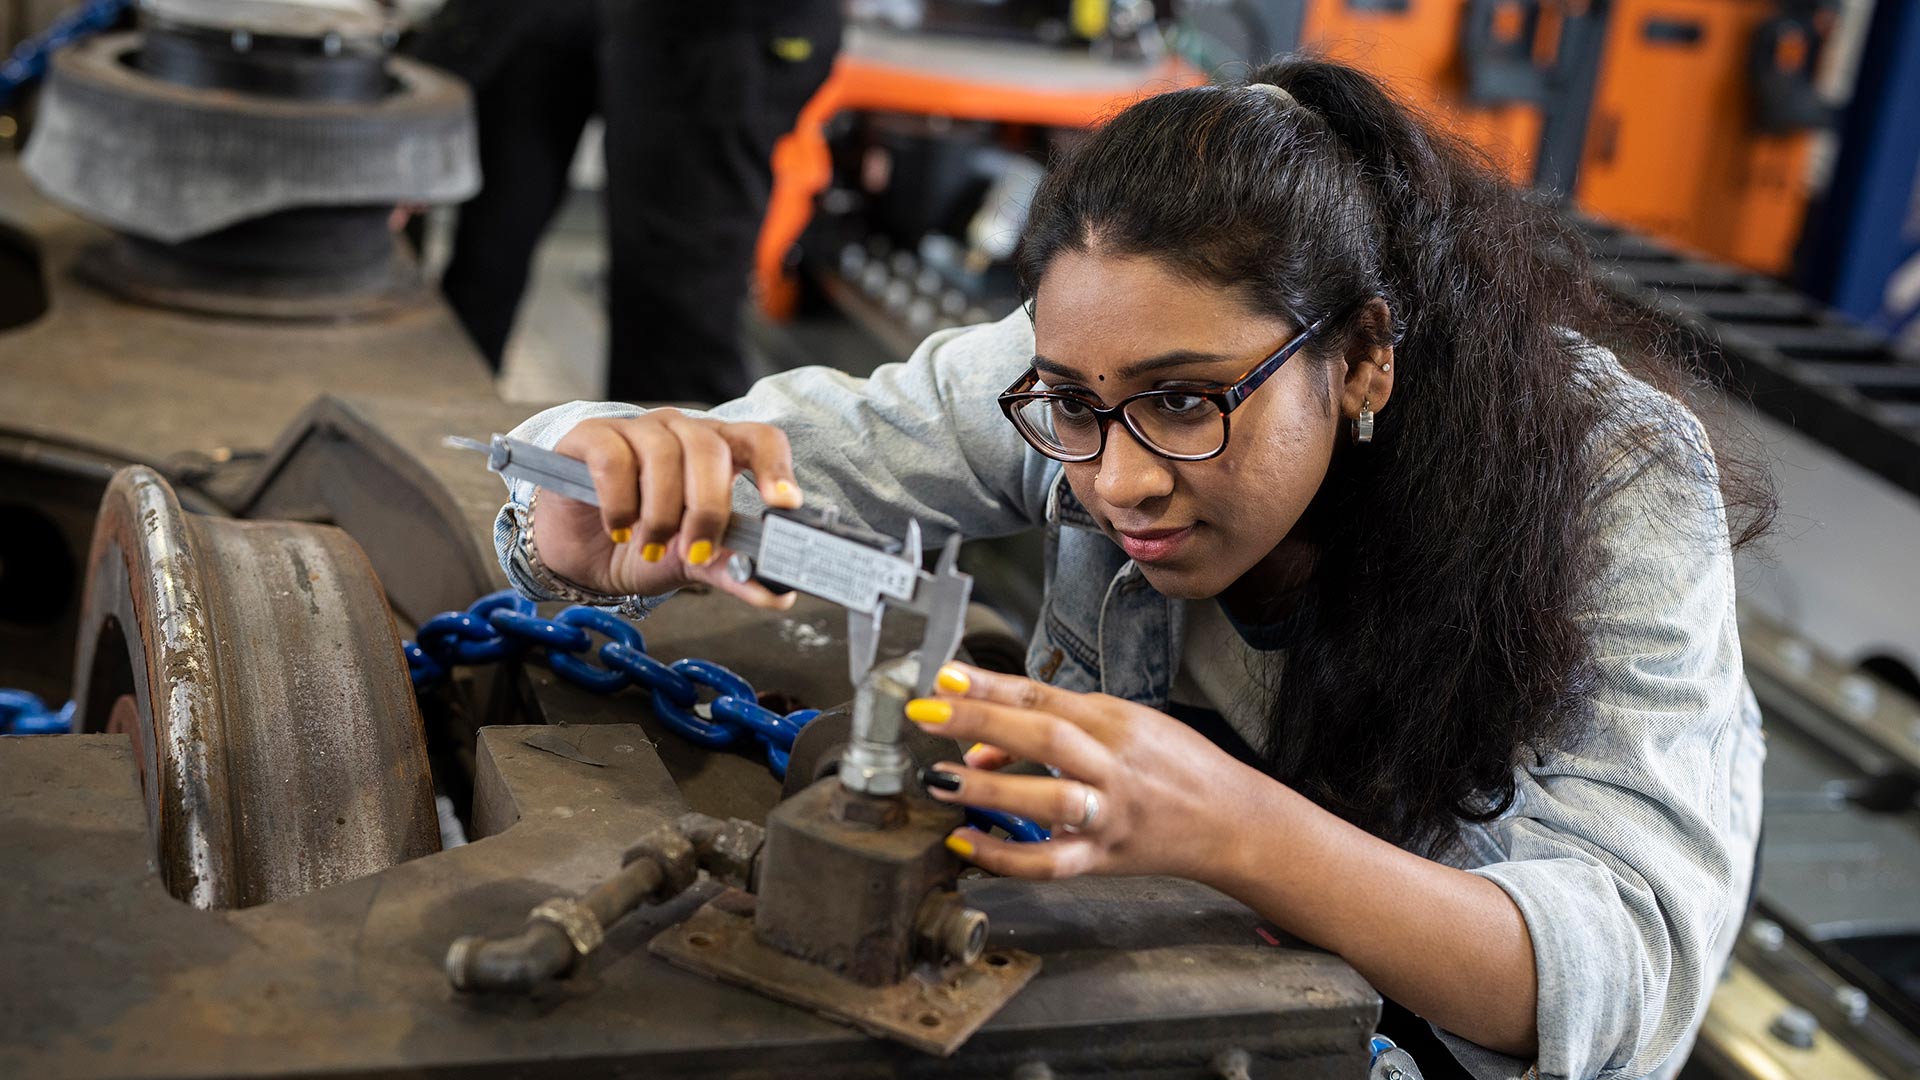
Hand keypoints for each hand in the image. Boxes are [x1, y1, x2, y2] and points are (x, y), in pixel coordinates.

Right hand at [531, 413, 804, 608]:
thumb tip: (779, 594)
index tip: (784, 504)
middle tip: (695, 552)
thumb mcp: (693, 562)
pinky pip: (613, 459)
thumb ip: (734, 572)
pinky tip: (617, 529)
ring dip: (660, 512)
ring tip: (649, 546)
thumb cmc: (642, 545)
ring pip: (662, 453)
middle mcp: (682, 432)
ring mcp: (637, 429)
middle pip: (709, 448)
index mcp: (719, 453)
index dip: (776, 467)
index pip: (760, 439)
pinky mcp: (593, 436)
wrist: (580, 555)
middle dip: (707, 508)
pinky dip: (619, 502)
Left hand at [908, 662, 1268, 881]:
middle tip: (927, 713)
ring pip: (1048, 799)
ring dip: (988, 789)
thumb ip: (1055, 728)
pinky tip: (965, 842)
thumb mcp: (1122, 726)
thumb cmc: (1175, 766)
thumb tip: (980, 745)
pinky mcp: (1104, 857)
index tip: (944, 676)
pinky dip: (1004, 856)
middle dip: (980, 722)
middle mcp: (1112, 766)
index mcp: (1116, 723)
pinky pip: (1050, 863)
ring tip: (940, 780)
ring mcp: (1109, 815)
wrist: (1230, 820)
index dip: (991, 685)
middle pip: (1045, 736)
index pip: (1045, 697)